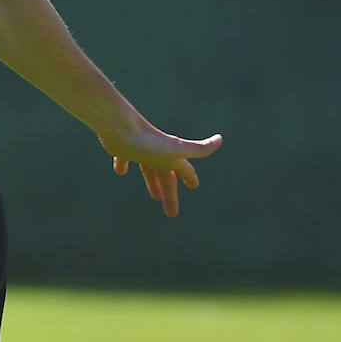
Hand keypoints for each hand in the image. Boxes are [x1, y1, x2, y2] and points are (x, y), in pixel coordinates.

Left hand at [100, 123, 222, 217]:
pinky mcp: (122, 149)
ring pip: (148, 170)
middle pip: (166, 177)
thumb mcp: (176, 149)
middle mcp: (156, 154)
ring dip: (152, 182)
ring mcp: (139, 152)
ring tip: (154, 196)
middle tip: (172, 213)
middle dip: (170, 194)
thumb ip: (198, 149)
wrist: (121, 129)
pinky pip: (124, 159)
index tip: (194, 185)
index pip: (183, 169)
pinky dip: (123, 165)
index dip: (189, 177)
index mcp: (169, 156)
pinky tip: (120, 171)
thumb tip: (220, 139)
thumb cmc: (149, 141)